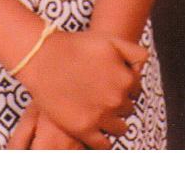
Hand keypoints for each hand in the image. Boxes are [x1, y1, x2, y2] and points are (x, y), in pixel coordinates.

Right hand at [16, 28, 145, 148]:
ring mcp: (101, 116)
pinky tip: (93, 128)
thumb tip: (142, 71)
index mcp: (126, 79)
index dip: (123, 86)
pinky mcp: (84, 129)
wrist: (42, 56)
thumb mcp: (109, 40)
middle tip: (99, 94)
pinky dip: (101, 139)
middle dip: (116, 102)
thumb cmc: (75, 45)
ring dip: (111, 121)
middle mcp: (117, 99)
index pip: (136, 90)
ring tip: (96, 110)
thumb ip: (134, 53)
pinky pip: (103, 145)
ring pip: (120, 129)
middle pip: (127, 109)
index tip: (110, 82)